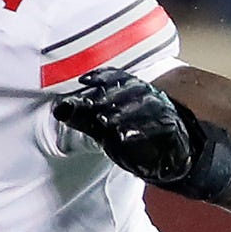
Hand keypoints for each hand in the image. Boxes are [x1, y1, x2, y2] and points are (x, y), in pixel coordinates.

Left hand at [51, 67, 197, 185]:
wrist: (167, 155)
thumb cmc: (134, 133)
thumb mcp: (103, 127)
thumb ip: (83, 117)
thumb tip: (58, 109)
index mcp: (134, 90)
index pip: (119, 77)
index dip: (102, 76)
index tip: (84, 80)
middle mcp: (150, 96)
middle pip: (132, 89)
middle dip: (111, 95)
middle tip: (93, 105)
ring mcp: (163, 112)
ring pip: (146, 106)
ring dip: (125, 113)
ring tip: (105, 122)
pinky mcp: (172, 130)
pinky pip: (159, 127)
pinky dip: (141, 130)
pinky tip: (125, 136)